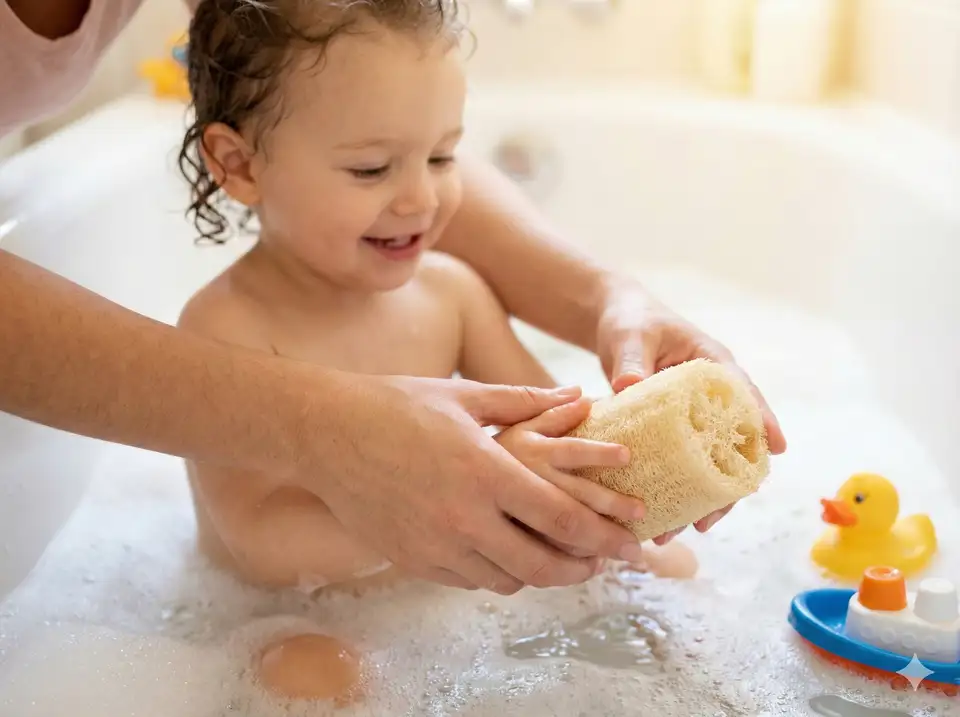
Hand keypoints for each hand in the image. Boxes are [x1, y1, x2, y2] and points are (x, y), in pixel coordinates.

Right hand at [308, 375, 642, 594]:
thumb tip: (576, 394)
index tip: (633, 542)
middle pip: (542, 564)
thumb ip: (525, 402)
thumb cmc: (395, 404)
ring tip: (559, 561)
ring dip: (541, 574)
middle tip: (604, 564)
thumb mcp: (464, 395)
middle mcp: (463, 517)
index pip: (562, 518)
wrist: (324, 432)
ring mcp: (435, 544)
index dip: (605, 536)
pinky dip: (498, 574)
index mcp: (485, 470)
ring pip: (508, 580)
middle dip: (584, 569)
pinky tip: (506, 556)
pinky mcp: (412, 560)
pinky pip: (470, 581)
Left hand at [595, 278, 786, 541]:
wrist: (615, 324)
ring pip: (705, 465)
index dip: (763, 421)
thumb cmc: (631, 323)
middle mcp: (709, 399)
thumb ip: (631, 360)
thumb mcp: (630, 337)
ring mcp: (691, 420)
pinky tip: (656, 520)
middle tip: (706, 522)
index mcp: (712, 366)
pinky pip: (677, 466)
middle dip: (723, 489)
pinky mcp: (670, 434)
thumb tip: (628, 385)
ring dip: (693, 501)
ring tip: (674, 534)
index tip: (776, 449)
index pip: (745, 395)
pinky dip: (669, 492)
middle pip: (730, 445)